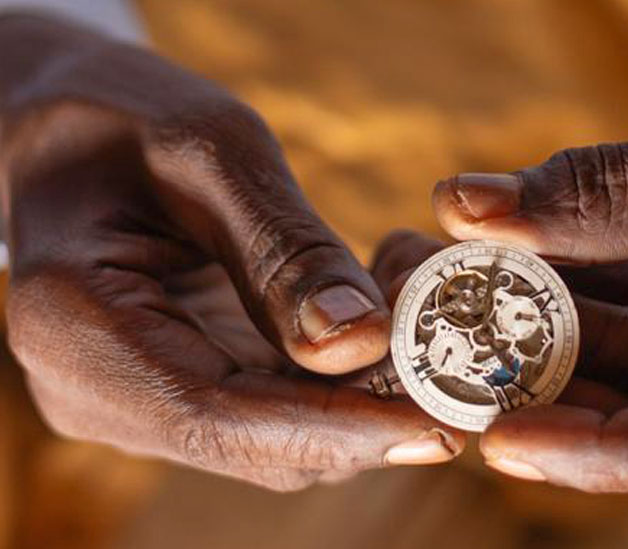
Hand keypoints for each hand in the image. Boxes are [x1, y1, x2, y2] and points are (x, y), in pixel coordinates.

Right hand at [0, 15, 460, 489]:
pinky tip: (389, 324)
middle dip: (370, 412)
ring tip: (436, 330)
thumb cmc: (127, 117)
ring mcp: (135, 400)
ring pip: (278, 437)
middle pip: (257, 442)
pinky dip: (341, 377)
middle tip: (468, 369)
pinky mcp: (176, 390)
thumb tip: (360, 341)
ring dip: (366, 394)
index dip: (336, 427)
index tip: (440, 423)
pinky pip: (274, 408)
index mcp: (77, 324)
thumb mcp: (212, 154)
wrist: (71, 130)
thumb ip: (283, 252)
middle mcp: (96, 389)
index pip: (218, 416)